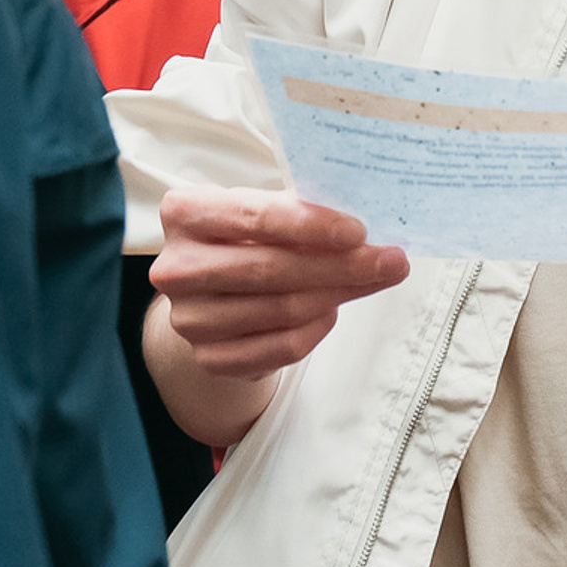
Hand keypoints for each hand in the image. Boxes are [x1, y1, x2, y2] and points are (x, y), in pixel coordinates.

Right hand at [150, 186, 407, 377]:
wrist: (209, 294)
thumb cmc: (244, 238)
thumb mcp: (261, 210)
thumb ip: (301, 211)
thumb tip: (365, 224)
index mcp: (185, 212)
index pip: (254, 216)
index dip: (311, 224)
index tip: (359, 231)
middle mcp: (176, 267)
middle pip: (271, 268)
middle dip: (341, 265)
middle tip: (391, 261)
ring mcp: (189, 318)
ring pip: (282, 310)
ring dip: (339, 294)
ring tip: (373, 280)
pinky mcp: (209, 357)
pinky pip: (282, 348)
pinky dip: (318, 328)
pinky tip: (333, 309)